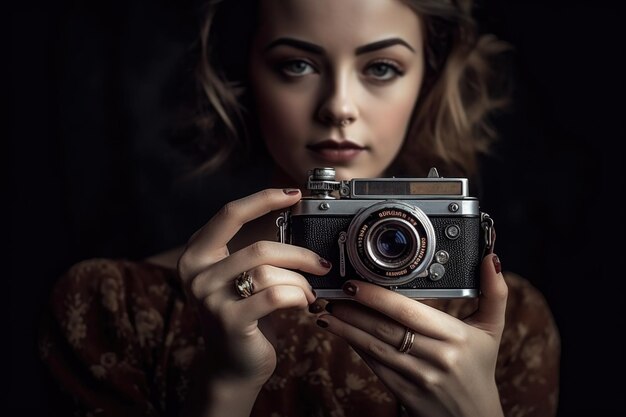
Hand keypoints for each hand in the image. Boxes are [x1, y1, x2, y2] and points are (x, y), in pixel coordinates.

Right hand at [177, 188, 329, 385]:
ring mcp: (209, 298)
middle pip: (260, 247)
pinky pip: (276, 296)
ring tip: (310, 291)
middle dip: (299, 254)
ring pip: (269, 271)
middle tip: (320, 263)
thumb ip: (253, 251)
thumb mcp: (238, 276)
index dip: (263, 199)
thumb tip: (294, 219)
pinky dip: (298, 296)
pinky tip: (304, 303)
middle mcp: (196, 273)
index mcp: (196, 254)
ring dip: (300, 281)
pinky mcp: (229, 321)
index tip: (294, 194)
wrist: (232, 366)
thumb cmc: (243, 315)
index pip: (230, 213)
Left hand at [316, 254, 506, 416]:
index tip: (354, 283)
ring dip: (347, 328)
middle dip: (354, 309)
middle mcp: (437, 357)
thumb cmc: (480, 369)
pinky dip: (356, 346)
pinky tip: (342, 332)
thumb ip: (494, 293)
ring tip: (328, 311)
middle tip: (333, 293)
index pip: (409, 311)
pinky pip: (374, 365)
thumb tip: (490, 258)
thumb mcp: (492, 331)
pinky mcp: (404, 393)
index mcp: (457, 337)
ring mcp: (419, 378)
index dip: (377, 296)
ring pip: (375, 346)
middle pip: (386, 328)